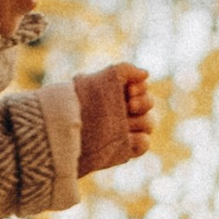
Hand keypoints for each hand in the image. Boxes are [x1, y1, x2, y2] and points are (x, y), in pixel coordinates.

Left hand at [75, 61, 155, 176]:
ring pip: (148, 123)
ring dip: (140, 121)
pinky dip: (141, 140)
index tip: (130, 90)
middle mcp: (122, 111)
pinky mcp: (124, 149)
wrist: (70, 129)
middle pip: (148, 105)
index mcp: (117, 94)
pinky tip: (130, 137)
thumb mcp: (104, 79)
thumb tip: (146, 74)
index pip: (142, 88)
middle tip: (129, 106)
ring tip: (124, 124)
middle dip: (143, 103)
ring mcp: (124, 131)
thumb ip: (126, 70)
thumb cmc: (83, 101)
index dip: (140, 89)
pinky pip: (144, 144)